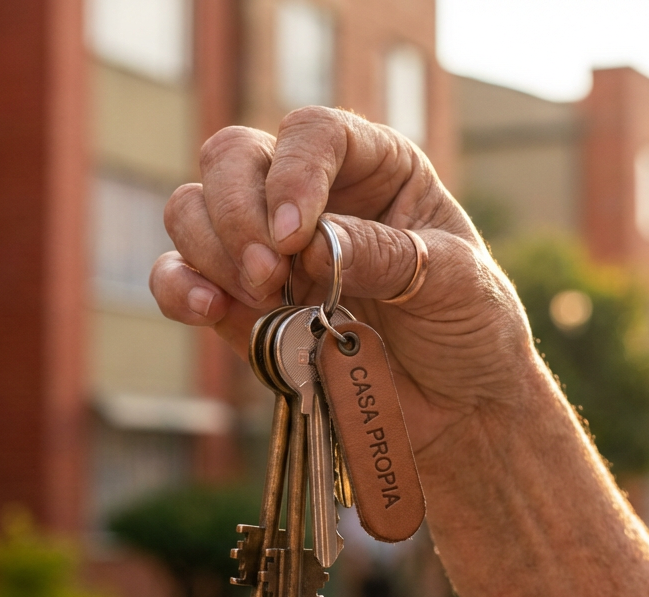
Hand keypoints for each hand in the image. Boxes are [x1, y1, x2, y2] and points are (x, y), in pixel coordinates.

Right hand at [149, 107, 537, 453]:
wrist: (458, 410)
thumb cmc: (471, 329)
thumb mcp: (457, 282)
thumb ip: (386, 256)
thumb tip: (309, 245)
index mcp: (374, 166)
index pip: (312, 133)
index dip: (292, 171)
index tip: (295, 232)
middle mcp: (312, 196)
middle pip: (233, 157)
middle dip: (238, 211)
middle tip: (272, 272)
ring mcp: (267, 250)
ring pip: (192, 208)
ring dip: (212, 248)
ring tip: (264, 297)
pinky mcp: (239, 308)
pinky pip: (178, 279)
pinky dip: (179, 287)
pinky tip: (209, 309)